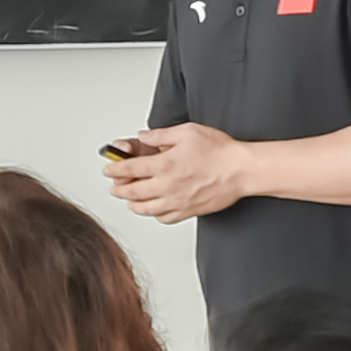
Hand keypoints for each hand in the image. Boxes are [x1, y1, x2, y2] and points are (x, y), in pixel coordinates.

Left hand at [106, 124, 252, 221]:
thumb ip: (161, 134)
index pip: (128, 169)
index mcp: (164, 164)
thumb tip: (144, 136)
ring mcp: (176, 201)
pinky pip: (163, 218)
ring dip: (132, 204)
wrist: (241, 171)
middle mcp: (167, 186)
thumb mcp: (187, 132)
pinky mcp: (187, 211)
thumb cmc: (220, 151)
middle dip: (118, 189)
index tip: (109, 169)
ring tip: (130, 200)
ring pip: (144, 209)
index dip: (114, 169)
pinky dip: (154, 214)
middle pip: (131, 192)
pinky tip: (154, 208)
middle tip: (115, 187)